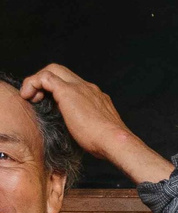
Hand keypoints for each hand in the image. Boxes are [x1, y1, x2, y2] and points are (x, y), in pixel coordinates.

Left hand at [17, 65, 170, 184]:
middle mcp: (88, 88)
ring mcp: (79, 87)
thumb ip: (85, 122)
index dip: (55, 88)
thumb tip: (75, 130)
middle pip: (61, 70)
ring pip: (53, 69)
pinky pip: (44, 77)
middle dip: (44, 80)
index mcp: (95, 97)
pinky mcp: (68, 91)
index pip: (72, 82)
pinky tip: (28, 97)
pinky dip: (32, 83)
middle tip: (38, 97)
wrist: (114, 141)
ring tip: (31, 98)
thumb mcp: (94, 129)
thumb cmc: (105, 142)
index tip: (48, 104)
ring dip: (37, 81)